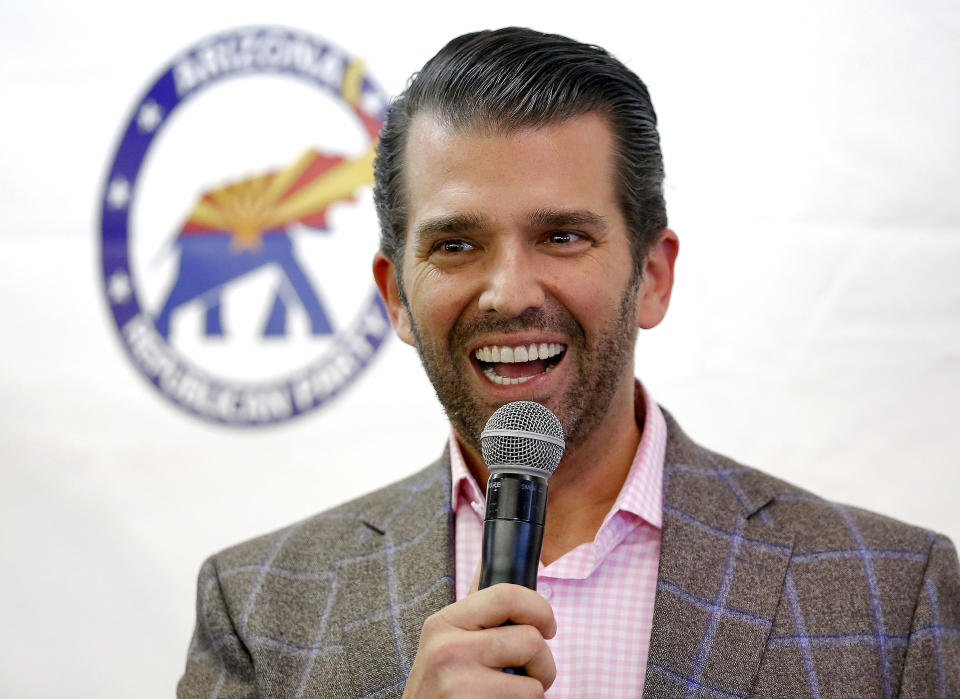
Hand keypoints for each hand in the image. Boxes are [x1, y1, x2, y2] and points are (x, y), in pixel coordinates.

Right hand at [403, 581, 556, 697]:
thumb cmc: (442, 690)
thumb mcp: (446, 644)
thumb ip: (473, 610)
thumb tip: (484, 563)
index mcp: (444, 623)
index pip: (506, 594)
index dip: (540, 609)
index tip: (547, 627)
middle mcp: (448, 648)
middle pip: (532, 639)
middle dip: (543, 663)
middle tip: (530, 675)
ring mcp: (459, 680)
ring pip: (536, 678)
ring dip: (534, 690)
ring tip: (510, 695)